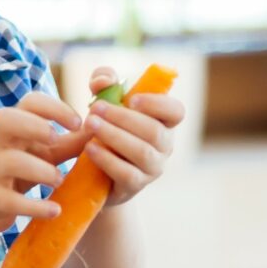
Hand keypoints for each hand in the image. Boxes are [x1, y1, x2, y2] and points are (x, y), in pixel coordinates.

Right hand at [0, 92, 90, 233]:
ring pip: (12, 161)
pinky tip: (55, 210)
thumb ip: (71, 142)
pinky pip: (10, 199)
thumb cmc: (19, 169)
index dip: (54, 107)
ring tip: (59, 180)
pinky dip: (35, 206)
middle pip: (7, 119)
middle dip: (35, 126)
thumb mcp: (45, 153)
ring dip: (41, 170)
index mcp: (15, 127)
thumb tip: (99, 129)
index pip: (29, 102)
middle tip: (57, 139)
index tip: (77, 122)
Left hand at [79, 66, 187, 205]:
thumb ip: (104, 82)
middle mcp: (164, 146)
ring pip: (142, 152)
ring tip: (90, 124)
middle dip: (124, 118)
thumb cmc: (106, 128)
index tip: (132, 99)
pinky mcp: (135, 186)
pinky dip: (107, 159)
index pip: (176, 112)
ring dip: (114, 136)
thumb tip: (104, 81)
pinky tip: (90, 147)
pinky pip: (127, 173)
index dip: (158, 104)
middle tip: (95, 108)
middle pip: (155, 131)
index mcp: (163, 122)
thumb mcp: (104, 100)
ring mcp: (152, 169)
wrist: (92, 171)